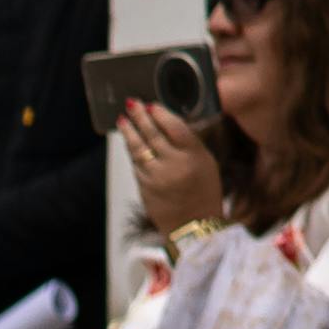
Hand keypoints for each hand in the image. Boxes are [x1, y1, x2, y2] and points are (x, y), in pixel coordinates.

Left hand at [120, 98, 225, 238]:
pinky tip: (128, 140)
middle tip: (132, 103)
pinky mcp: (144, 186)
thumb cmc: (203, 192)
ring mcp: (157, 176)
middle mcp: (175, 164)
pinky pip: (136, 163)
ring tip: (123, 119)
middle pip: (153, 134)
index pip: (175, 127)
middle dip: (140, 117)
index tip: (152, 105)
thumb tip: (167, 123)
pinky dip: (131, 150)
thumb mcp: (206, 164)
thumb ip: (189, 144)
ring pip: (139, 148)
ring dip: (129, 131)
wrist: (193, 226)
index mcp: (195, 155)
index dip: (161, 114)